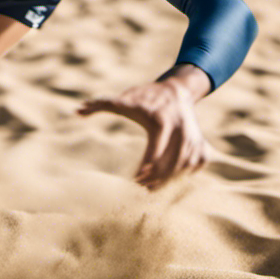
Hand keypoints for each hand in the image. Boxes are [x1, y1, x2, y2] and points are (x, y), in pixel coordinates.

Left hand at [78, 65, 211, 189]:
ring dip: (170, 180)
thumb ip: (99, 105)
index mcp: (160, 120)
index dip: (146, 168)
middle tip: (142, 188)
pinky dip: (186, 174)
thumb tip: (76, 110)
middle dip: (157, 179)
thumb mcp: (123, 99)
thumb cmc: (145, 97)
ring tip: (153, 188)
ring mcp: (194, 137)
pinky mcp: (202, 143)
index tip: (135, 179)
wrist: (177, 90)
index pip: (155, 150)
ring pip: (185, 166)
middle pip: (171, 163)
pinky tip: (172, 178)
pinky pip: (197, 165)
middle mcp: (181, 129)